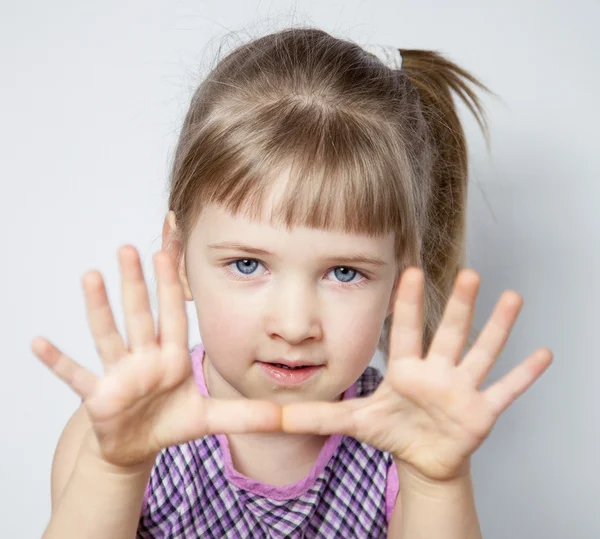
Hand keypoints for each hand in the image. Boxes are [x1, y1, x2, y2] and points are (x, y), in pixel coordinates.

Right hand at [32, 245, 280, 468]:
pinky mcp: (97, 396)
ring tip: (91, 275)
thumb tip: (286, 417)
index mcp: (172, 357)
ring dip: (99, 308)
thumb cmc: (169, 423)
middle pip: (142, 315)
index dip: (175, 284)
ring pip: (109, 336)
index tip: (170, 249)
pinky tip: (38, 343)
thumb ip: (247, 416)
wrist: (137, 446)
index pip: (176, 313)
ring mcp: (119, 374)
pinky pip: (75, 377)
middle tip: (132, 248)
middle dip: (138, 284)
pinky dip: (58, 362)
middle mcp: (145, 358)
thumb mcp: (210, 419)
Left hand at [282, 267, 552, 481]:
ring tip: (512, 298)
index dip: (409, 303)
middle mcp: (436, 371)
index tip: (410, 270)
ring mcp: (460, 389)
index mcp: (406, 368)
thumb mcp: (352, 420)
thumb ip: (314, 415)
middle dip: (460, 305)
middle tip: (470, 272)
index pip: (406, 329)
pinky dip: (524, 375)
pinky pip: (506, 390)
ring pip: (481, 353)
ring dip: (498, 327)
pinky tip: (543, 354)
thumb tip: (268, 413)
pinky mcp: (481, 412)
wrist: (421, 456)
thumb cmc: (390, 429)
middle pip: (449, 333)